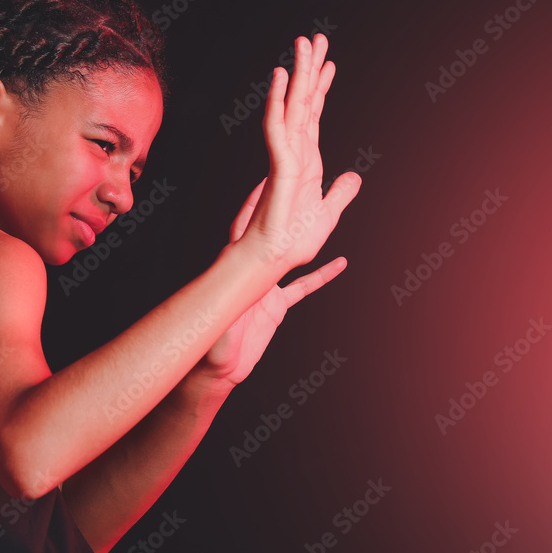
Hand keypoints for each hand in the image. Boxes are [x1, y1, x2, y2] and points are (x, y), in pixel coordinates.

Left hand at [194, 177, 349, 385]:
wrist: (218, 374)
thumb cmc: (212, 353)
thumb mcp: (219, 330)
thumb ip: (226, 316)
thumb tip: (223, 300)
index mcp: (238, 275)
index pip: (247, 230)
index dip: (257, 203)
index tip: (270, 179)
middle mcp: (253, 276)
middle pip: (274, 235)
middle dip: (288, 212)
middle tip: (305, 186)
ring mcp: (266, 289)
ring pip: (292, 257)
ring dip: (309, 239)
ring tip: (329, 216)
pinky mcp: (276, 307)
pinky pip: (303, 286)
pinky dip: (321, 275)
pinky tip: (339, 263)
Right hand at [235, 34, 360, 273]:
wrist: (274, 260)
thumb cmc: (293, 241)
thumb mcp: (327, 213)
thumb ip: (340, 193)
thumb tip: (354, 176)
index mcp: (306, 160)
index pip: (314, 115)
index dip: (321, 88)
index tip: (328, 63)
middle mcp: (295, 152)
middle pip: (304, 101)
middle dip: (310, 69)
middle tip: (315, 38)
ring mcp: (286, 156)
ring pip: (293, 106)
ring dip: (298, 74)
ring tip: (303, 45)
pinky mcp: (280, 166)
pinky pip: (278, 128)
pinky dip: (279, 102)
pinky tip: (281, 78)